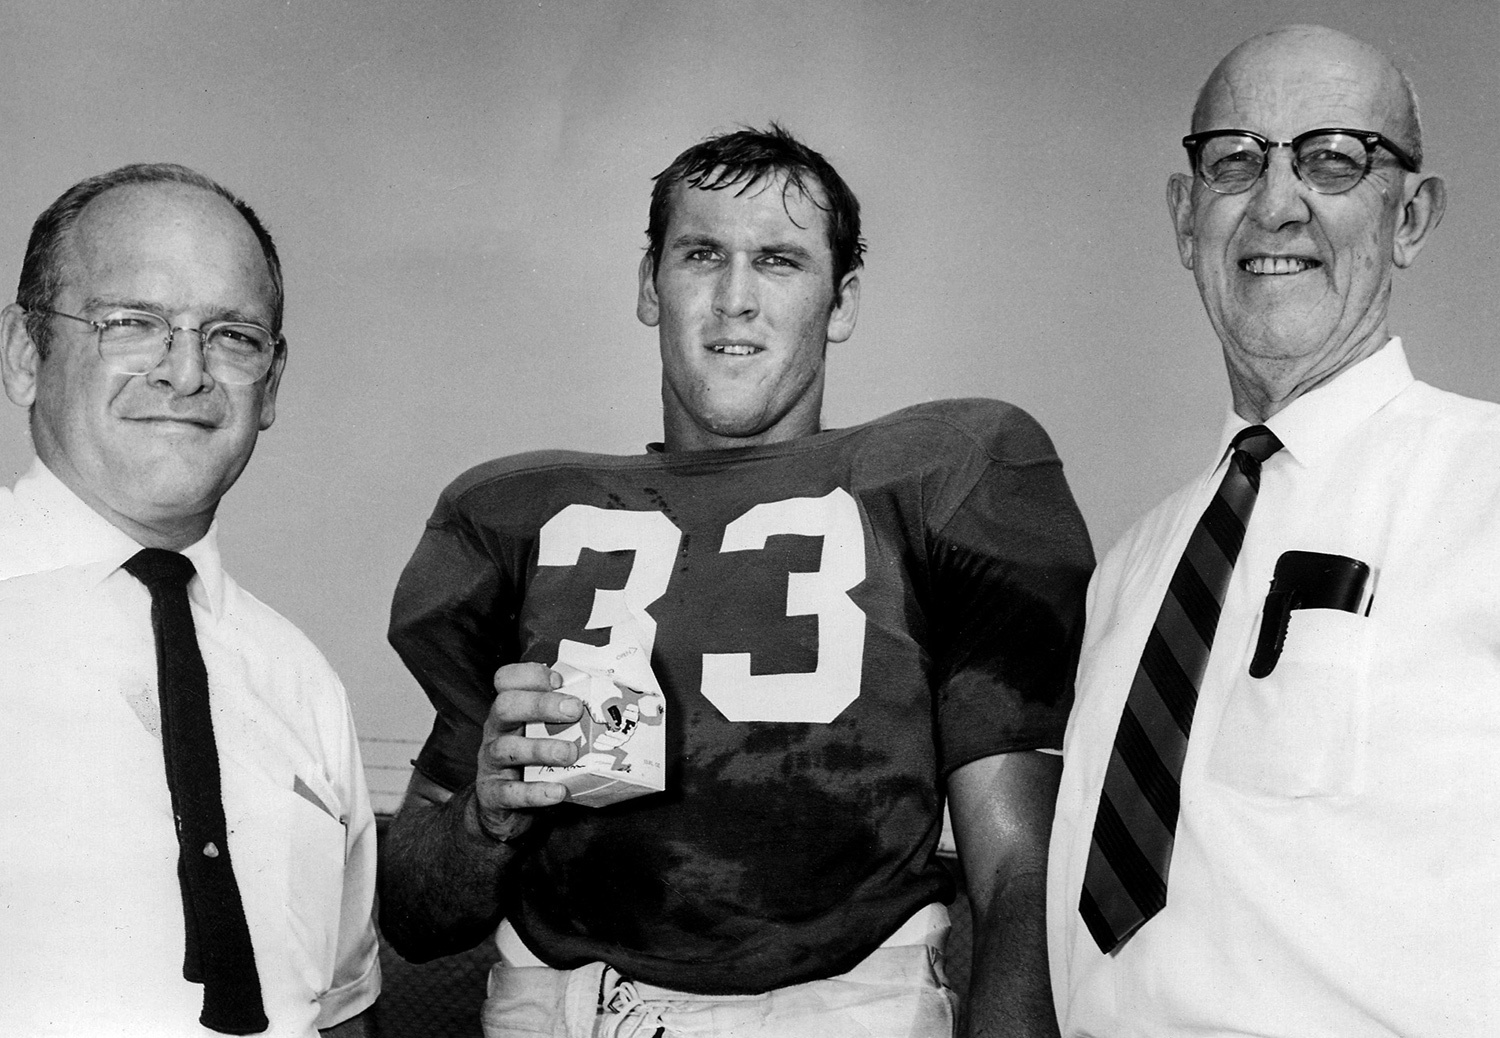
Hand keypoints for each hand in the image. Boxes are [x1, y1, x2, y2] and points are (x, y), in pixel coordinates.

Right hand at [471, 662, 581, 840]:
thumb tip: (612, 700)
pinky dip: (534, 792)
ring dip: (542, 749)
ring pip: (507, 748)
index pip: (506, 680)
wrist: (504, 811)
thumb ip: (566, 716)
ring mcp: (491, 763)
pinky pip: (509, 792)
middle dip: (541, 705)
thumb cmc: (534, 763)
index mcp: (510, 711)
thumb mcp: (544, 733)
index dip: (530, 675)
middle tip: (574, 710)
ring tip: (570, 754)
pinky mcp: (493, 795)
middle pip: (505, 706)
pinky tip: (558, 791)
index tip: (559, 680)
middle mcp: (497, 731)